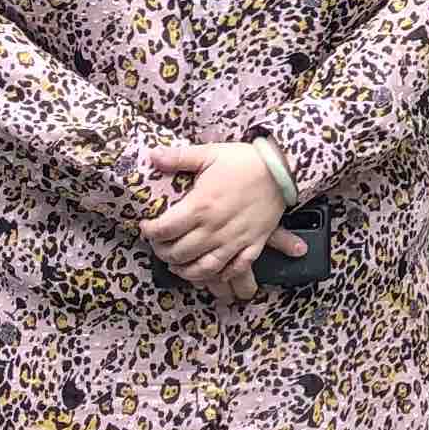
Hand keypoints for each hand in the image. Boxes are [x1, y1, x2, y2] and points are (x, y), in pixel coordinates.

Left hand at [142, 142, 297, 289]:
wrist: (282, 169)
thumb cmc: (244, 161)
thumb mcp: (209, 153)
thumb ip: (179, 157)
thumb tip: (152, 156)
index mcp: (201, 206)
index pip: (164, 229)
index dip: (149, 232)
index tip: (146, 226)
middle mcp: (215, 228)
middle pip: (179, 253)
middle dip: (162, 252)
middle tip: (158, 245)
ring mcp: (234, 240)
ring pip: (204, 268)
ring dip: (185, 271)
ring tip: (177, 265)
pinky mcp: (252, 245)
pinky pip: (234, 269)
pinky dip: (220, 276)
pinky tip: (210, 273)